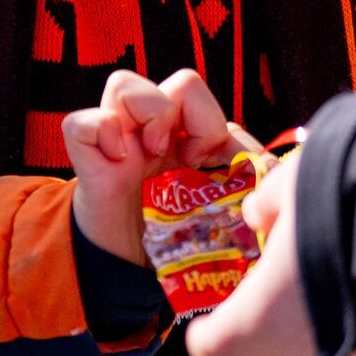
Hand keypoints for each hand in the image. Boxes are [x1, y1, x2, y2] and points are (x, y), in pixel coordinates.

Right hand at [64, 69, 258, 265]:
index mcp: (188, 136)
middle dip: (195, 116)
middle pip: (180, 80)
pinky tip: (118, 163)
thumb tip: (275, 171)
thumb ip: (245, 184)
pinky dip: (102, 132)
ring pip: (124, 83)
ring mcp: (117, 140)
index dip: (217, 128)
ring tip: (152, 154)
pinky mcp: (87, 158)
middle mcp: (153, 129)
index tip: (216, 168)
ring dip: (149, 116)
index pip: (210, 100)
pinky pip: (80, 121)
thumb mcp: (219, 207)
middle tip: (189, 158)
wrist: (129, 275)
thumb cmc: (178, 238)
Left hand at [186, 152, 355, 355]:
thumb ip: (266, 205)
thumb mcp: (292, 183)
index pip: (215, 352)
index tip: (211, 319)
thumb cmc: (350, 201)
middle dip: (266, 335)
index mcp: (265, 318)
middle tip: (277, 292)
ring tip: (331, 286)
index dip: (210, 334)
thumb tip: (259, 215)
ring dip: (316, 337)